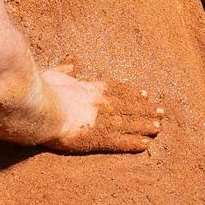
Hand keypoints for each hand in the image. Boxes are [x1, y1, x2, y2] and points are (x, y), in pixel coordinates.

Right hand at [38, 62, 162, 153]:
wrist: (43, 109)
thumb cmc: (44, 91)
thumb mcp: (55, 74)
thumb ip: (66, 69)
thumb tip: (73, 60)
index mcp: (92, 89)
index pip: (117, 90)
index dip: (131, 92)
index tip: (144, 94)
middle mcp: (103, 103)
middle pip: (130, 106)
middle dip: (145, 109)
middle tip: (161, 111)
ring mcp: (105, 120)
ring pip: (131, 123)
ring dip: (145, 125)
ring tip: (158, 127)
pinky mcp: (102, 138)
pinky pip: (123, 141)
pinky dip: (135, 143)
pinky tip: (146, 145)